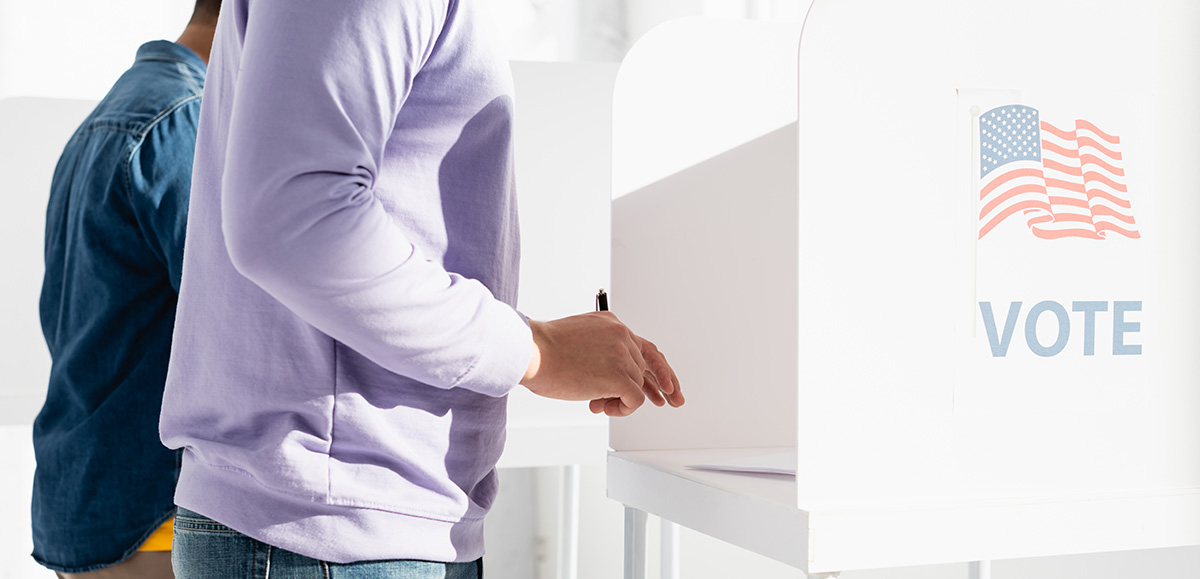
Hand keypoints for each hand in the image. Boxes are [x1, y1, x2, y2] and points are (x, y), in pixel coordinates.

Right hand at [521, 312, 682, 416]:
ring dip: (620, 399)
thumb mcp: (578, 340)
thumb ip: (599, 353)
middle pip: (646, 367)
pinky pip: (636, 400)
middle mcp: (622, 336)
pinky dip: (623, 409)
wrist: (531, 352)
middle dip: (650, 388)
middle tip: (666, 401)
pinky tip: (604, 407)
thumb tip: (608, 382)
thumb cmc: (542, 350)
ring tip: (598, 402)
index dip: (656, 368)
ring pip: (638, 386)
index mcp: (612, 324)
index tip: (666, 384)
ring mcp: (622, 355)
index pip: (643, 347)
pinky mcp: (619, 377)